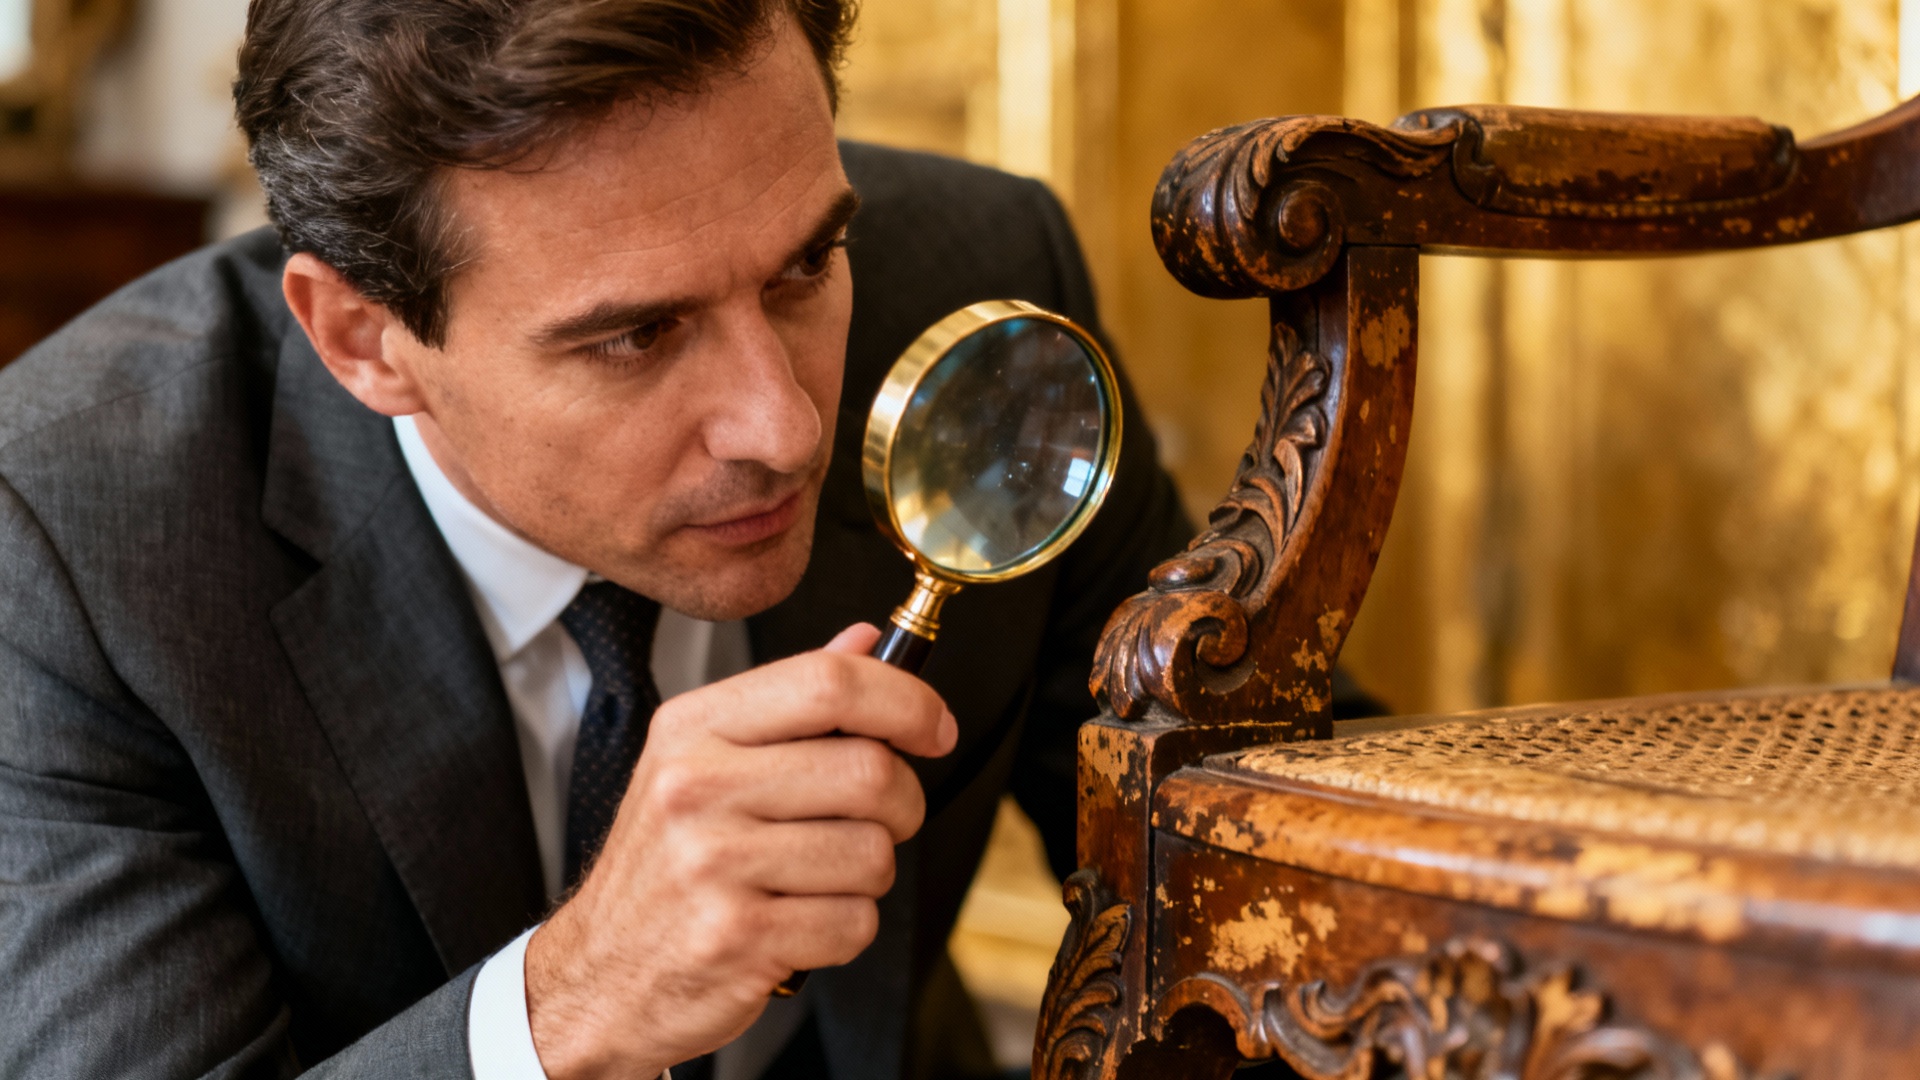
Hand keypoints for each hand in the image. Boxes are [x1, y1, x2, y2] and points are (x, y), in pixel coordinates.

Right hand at [522, 623, 955, 1079]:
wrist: (602, 973)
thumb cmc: (665, 864)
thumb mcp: (704, 762)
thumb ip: (789, 701)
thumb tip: (865, 639)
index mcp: (695, 728)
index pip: (829, 683)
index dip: (907, 701)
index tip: (935, 730)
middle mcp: (696, 786)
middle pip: (870, 770)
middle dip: (903, 803)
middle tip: (881, 821)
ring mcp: (713, 863)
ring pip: (873, 854)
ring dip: (868, 876)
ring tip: (817, 880)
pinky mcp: (737, 937)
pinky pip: (853, 924)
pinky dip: (845, 931)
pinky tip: (798, 925)